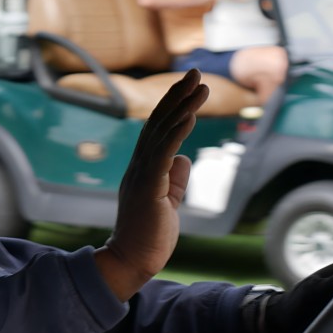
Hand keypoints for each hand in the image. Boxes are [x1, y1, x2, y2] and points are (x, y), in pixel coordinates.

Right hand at [94, 69, 209, 300]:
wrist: (131, 261)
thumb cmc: (149, 236)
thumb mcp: (168, 202)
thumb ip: (174, 179)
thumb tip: (185, 158)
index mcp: (143, 169)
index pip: (158, 130)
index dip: (173, 105)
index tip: (189, 85)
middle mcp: (139, 166)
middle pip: (158, 122)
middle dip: (177, 95)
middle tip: (195, 72)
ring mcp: (141, 175)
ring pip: (162, 132)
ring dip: (182, 107)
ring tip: (200, 86)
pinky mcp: (148, 186)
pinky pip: (163, 153)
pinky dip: (176, 131)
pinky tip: (190, 115)